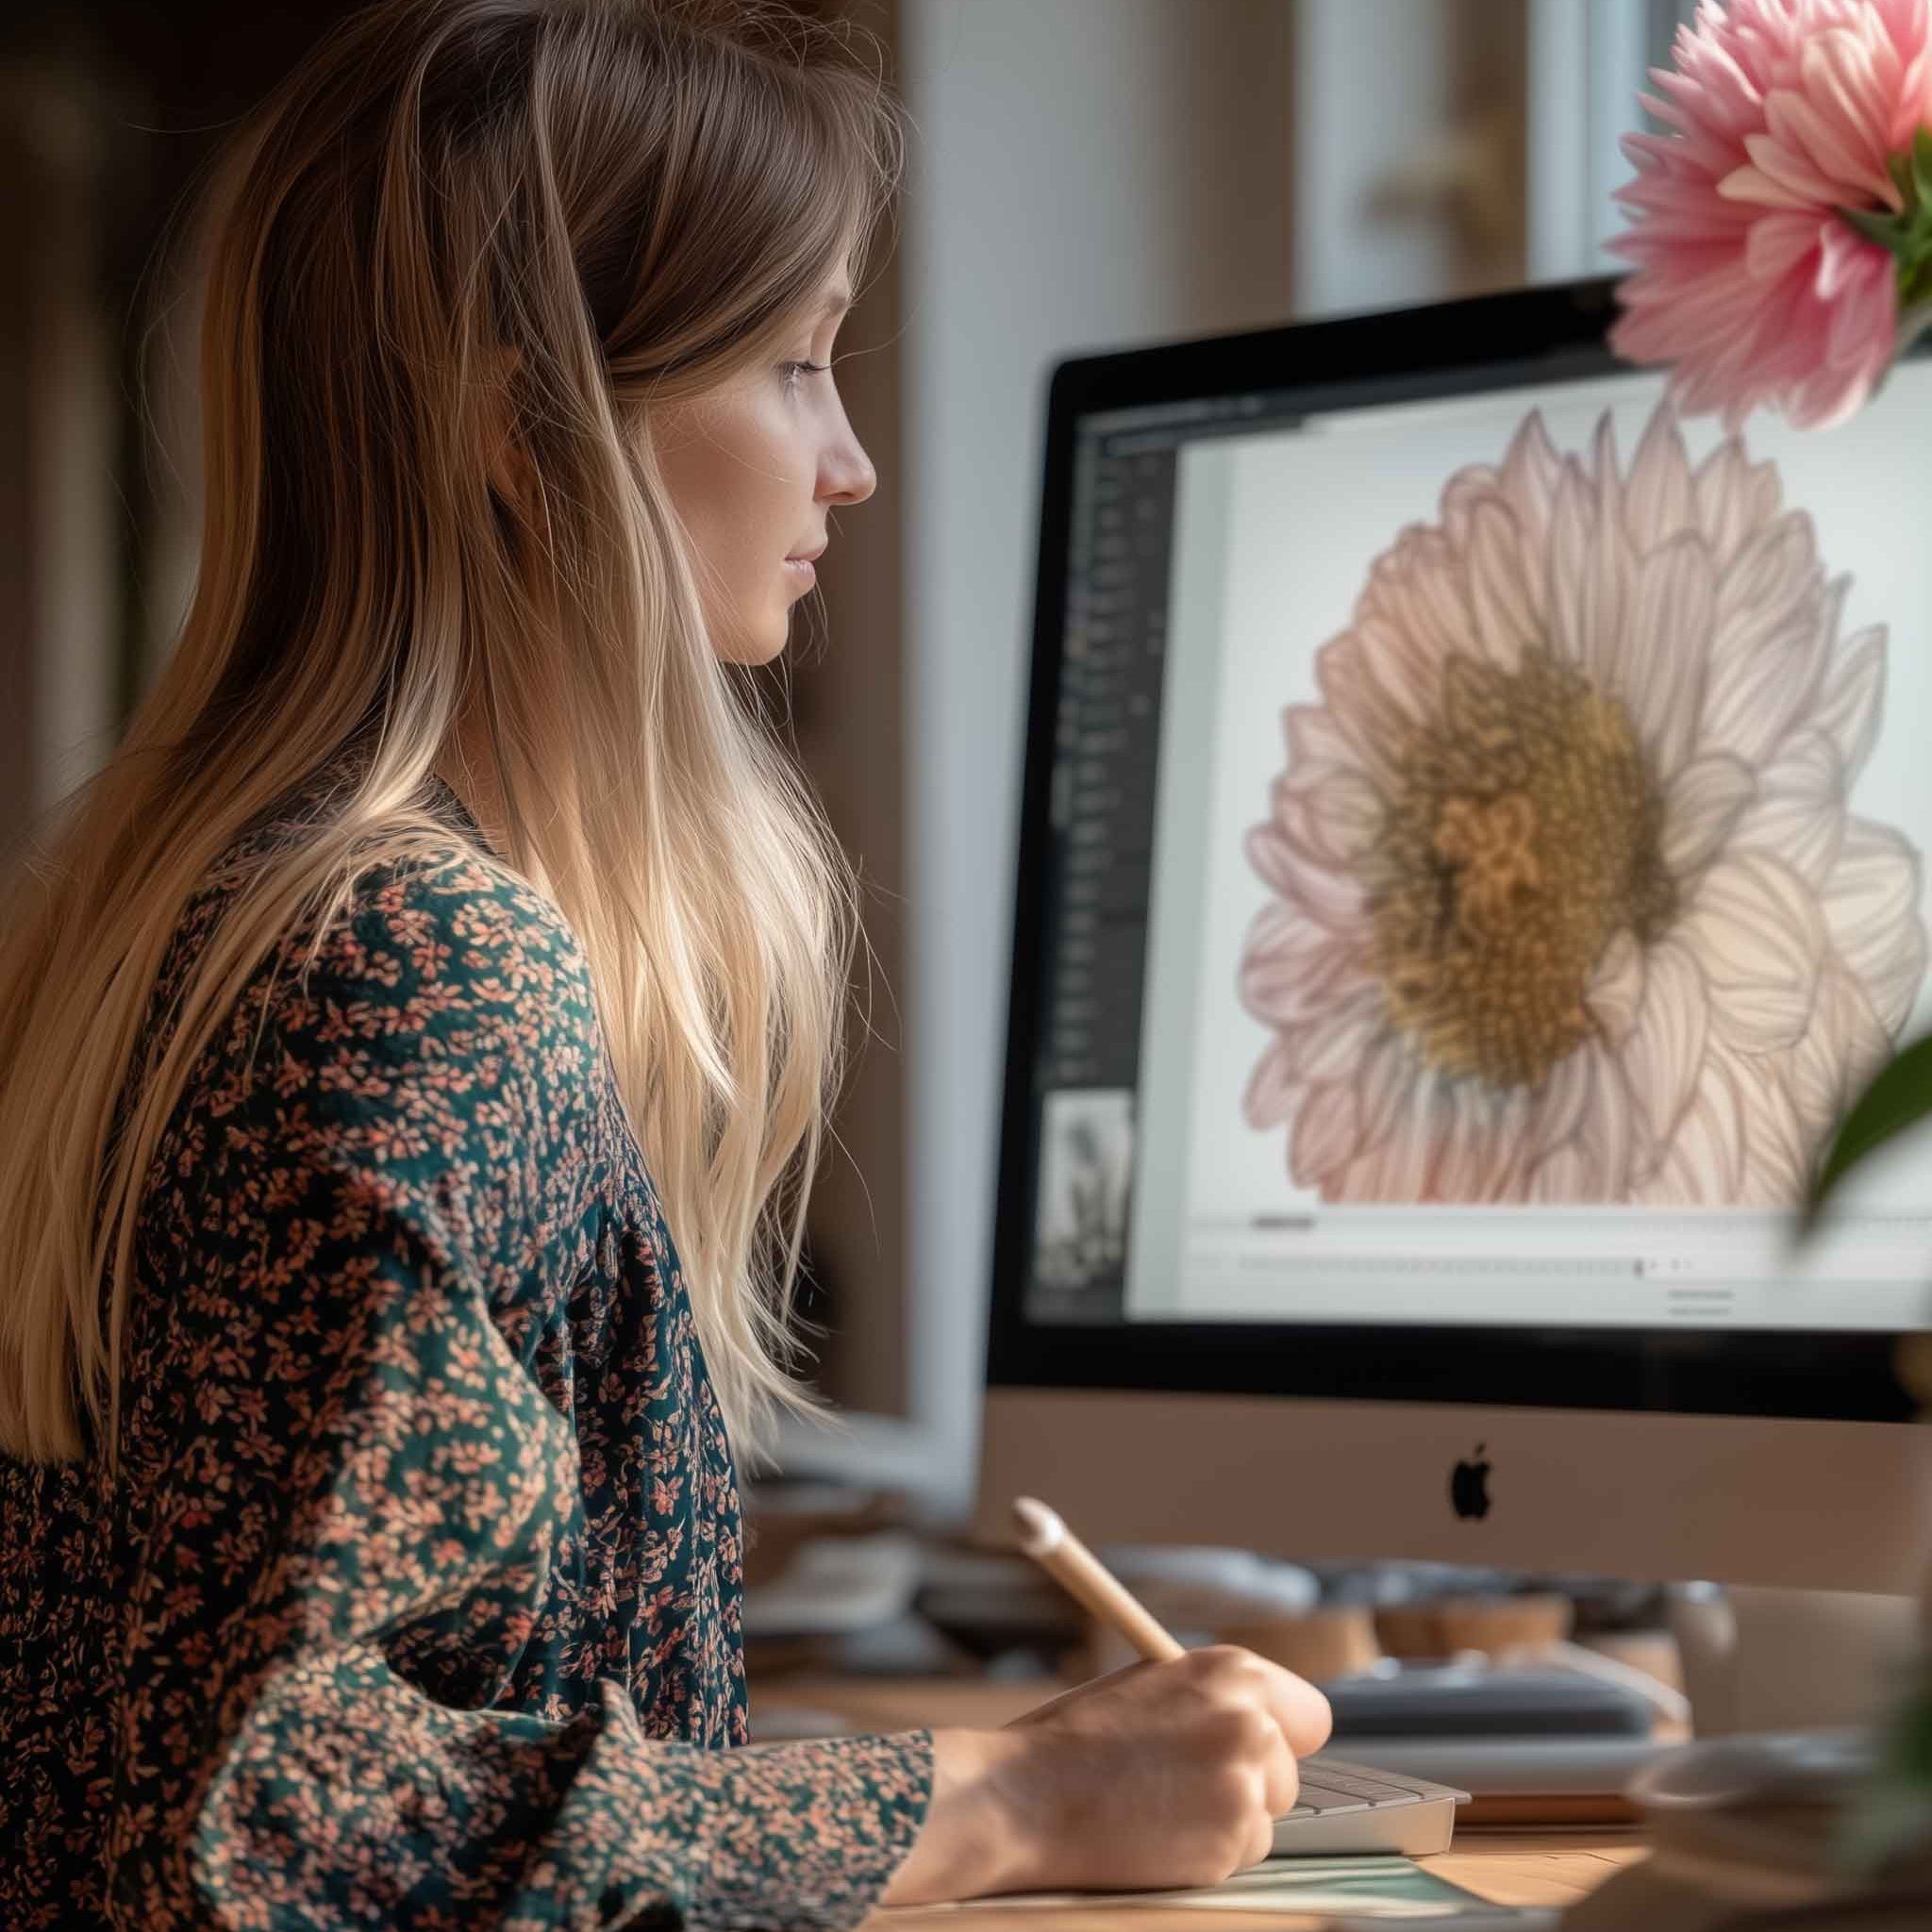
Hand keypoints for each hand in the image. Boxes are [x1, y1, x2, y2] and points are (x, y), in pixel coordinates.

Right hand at [877, 1646, 1332, 1904]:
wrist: (1024, 1797)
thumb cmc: (1074, 1739)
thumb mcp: (1150, 1687)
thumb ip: (1210, 1700)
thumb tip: (1259, 1720)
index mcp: (1231, 1671)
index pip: (1308, 1714)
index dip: (1284, 1736)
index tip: (1261, 1750)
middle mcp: (1250, 1725)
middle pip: (1289, 1771)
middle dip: (1251, 1784)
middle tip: (1188, 1786)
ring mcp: (1243, 1788)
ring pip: (1264, 1817)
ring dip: (1225, 1821)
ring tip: (1158, 1807)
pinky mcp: (1228, 1845)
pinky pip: (1238, 1855)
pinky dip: (1206, 1854)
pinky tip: (1154, 1835)